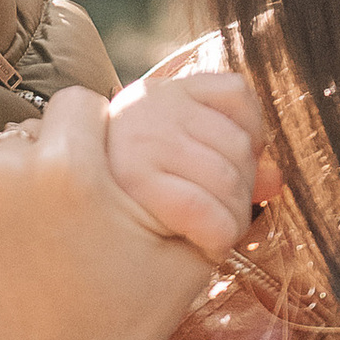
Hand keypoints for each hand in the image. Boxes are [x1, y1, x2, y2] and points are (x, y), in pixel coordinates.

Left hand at [0, 87, 230, 339]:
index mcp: (68, 166)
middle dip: (36, 171)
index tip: (85, 182)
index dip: (86, 141)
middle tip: (47, 236)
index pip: (75, 106)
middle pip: (20, 138)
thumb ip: (192, 189)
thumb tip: (205, 143)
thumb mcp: (182, 264)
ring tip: (6, 260)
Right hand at [104, 66, 269, 262]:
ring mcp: (139, 139)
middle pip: (239, 144)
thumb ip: (230, 161)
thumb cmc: (125, 209)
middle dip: (243, 192)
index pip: (236, 93)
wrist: (64, 245)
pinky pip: (208, 209)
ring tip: (211, 237)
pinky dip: (218, 234)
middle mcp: (147, 104)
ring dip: (233, 220)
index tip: (237, 170)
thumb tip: (274, 178)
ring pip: (229, 180)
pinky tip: (205, 245)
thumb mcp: (178, 168)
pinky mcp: (135, 179)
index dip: (252, 135)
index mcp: (158, 93)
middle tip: (221, 220)